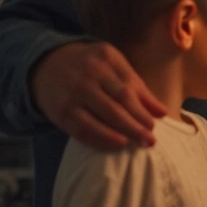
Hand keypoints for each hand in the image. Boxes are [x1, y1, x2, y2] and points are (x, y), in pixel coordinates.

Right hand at [30, 41, 165, 150]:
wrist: (45, 64)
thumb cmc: (89, 65)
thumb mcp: (113, 63)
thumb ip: (137, 85)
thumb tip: (161, 112)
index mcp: (103, 61)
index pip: (126, 89)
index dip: (141, 109)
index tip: (155, 124)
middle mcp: (85, 78)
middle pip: (114, 107)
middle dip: (135, 126)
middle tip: (150, 140)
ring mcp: (71, 96)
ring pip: (98, 121)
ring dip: (119, 136)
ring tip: (136, 144)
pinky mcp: (60, 113)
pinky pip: (82, 131)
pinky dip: (100, 141)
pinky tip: (115, 146)